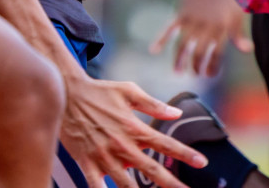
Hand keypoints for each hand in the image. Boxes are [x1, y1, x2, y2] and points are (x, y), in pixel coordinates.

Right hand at [58, 71, 206, 187]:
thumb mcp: (129, 91)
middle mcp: (121, 145)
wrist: (66, 92)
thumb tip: (176, 112)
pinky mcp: (86, 162)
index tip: (202, 162)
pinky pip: (96, 186)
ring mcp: (103, 156)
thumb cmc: (99, 91)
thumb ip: (153, 104)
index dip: (185, 154)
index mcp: (134, 127)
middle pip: (151, 170)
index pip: (165, 144)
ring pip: (126, 184)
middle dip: (172, 184)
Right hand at [151, 0, 249, 75]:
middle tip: (195, 73)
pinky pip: (169, 28)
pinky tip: (153, 50)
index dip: (213, 67)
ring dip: (179, 60)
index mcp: (222, 29)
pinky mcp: (181, 13)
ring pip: (183, 45)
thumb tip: (248, 50)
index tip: (210, 74)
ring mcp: (192, 19)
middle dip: (196, 66)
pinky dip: (160, 39)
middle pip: (198, 52)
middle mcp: (206, 26)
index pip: (217, 54)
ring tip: (177, 72)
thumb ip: (239, 35)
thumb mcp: (237, 16)